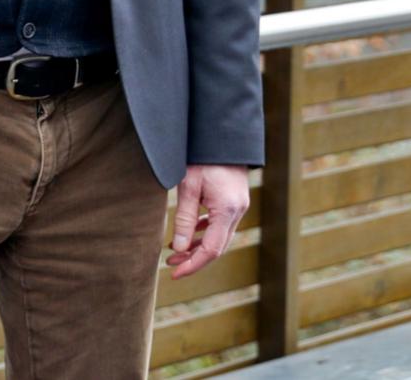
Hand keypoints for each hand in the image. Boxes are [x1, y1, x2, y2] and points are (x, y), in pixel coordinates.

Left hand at [167, 163, 249, 278]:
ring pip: (220, 237)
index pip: (211, 249)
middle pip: (218, 247)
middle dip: (194, 259)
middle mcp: (238, 211)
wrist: (222, 136)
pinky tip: (189, 234)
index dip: (193, 265)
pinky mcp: (235, 201)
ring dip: (198, 247)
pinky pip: (221, 225)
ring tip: (175, 253)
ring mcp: (239, 206)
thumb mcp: (189, 187)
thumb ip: (185, 219)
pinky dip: (205, 233)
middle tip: (170, 265)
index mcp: (228, 210)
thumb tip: (180, 250)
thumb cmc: (203, 158)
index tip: (174, 274)